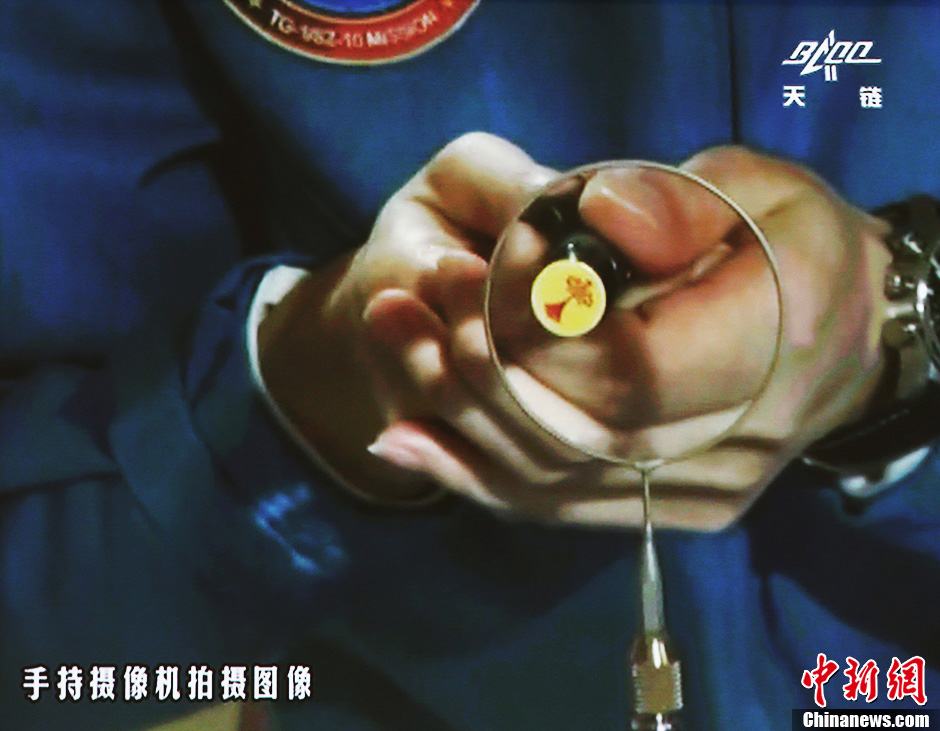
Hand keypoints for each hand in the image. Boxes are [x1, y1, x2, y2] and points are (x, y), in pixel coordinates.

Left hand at [261, 137, 891, 529]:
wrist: (838, 335)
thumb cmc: (790, 245)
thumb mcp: (756, 189)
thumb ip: (676, 203)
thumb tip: (594, 215)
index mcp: (777, 343)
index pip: (629, 365)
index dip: (534, 329)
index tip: (467, 270)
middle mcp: (743, 440)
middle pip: (577, 431)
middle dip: (472, 366)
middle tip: (400, 304)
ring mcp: (703, 493)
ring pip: (551, 478)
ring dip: (453, 412)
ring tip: (389, 343)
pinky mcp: (668, 514)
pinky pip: (555, 506)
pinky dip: (469, 471)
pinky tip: (401, 436)